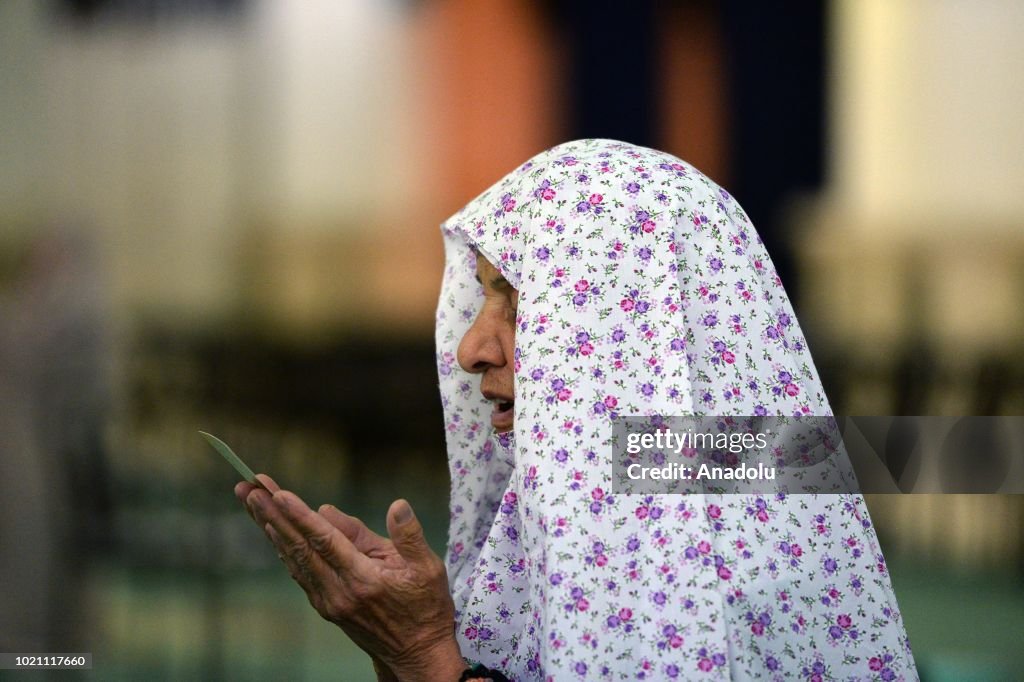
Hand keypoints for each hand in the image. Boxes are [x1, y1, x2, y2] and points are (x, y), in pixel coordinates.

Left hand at [235, 476, 464, 681]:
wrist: (417, 655)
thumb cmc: (426, 608)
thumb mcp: (427, 568)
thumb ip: (408, 536)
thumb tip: (396, 505)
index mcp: (363, 579)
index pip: (325, 541)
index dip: (300, 515)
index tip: (277, 493)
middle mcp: (339, 592)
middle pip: (299, 547)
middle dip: (272, 515)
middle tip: (249, 488)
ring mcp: (329, 602)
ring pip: (294, 559)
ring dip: (270, 528)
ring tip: (251, 501)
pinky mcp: (327, 607)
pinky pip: (300, 573)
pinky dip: (284, 549)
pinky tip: (273, 532)